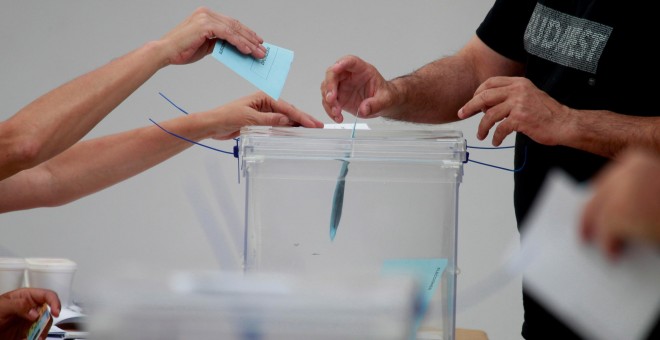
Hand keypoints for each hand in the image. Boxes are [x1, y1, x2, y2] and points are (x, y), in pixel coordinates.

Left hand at [0, 288, 60, 339]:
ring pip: (45, 325)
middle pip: (49, 312)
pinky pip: (37, 335)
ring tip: (33, 339)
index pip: (47, 295)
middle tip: (40, 332)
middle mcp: (31, 308)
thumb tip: (35, 312)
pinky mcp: (27, 332)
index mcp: (26, 297)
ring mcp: (30, 321)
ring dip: (41, 333)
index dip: (55, 302)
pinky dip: (36, 338)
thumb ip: (19, 305)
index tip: (56, 312)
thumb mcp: (2, 306)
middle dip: (47, 323)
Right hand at [159, 7, 266, 65]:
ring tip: (258, 52)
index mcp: (206, 16)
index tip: (257, 41)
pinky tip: (247, 50)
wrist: (166, 52)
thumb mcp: (206, 45)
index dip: (246, 33)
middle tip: (262, 49)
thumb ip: (220, 43)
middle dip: (251, 38)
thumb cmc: (182, 50)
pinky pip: (228, 34)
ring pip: (234, 30)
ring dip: (248, 42)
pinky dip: (239, 42)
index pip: (231, 23)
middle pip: (235, 25)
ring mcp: (206, 18)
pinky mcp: (206, 25)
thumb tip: (236, 48)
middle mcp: (207, 13)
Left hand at [198, 92, 323, 139]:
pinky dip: (287, 129)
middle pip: (289, 112)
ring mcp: (265, 113)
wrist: (213, 124)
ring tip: (311, 130)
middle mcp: (266, 103)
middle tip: (318, 127)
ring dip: (297, 124)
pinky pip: (278, 125)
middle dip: (303, 119)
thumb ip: (268, 119)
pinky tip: (295, 133)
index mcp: (264, 97)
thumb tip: (286, 120)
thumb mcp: (248, 118)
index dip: (301, 116)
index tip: (312, 124)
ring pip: (285, 119)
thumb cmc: (226, 116)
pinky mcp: (262, 122)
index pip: (287, 108)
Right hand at [320, 55, 393, 122]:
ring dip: (328, 101)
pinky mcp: (338, 97)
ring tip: (336, 112)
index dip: (342, 63)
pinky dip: (330, 110)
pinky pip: (328, 102)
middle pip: (332, 74)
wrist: (382, 104)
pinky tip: (337, 117)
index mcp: (361, 69)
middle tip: (331, 99)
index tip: (335, 68)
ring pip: (326, 88)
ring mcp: (341, 85)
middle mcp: (348, 75)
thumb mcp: (385, 99)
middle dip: (329, 86)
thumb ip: (375, 104)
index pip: (350, 61)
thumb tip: (364, 109)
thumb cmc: (384, 95)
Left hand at [458, 76, 572, 145]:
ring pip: (489, 115)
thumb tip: (488, 105)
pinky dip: (496, 137)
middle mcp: (518, 90)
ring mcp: (519, 104)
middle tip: (462, 114)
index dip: (477, 93)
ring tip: (481, 135)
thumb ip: (510, 96)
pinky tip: (496, 141)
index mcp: (518, 83)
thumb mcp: (528, 96)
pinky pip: (500, 128)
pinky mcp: (520, 118)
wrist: (565, 123)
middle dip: (469, 106)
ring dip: (482, 127)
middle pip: (484, 96)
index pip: (490, 83)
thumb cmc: (547, 113)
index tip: (471, 103)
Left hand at [580, 149, 659, 258]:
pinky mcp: (621, 214)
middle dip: (590, 214)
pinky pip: (605, 234)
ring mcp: (622, 190)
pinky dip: (608, 247)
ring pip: (595, 214)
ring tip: (592, 243)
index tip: (592, 209)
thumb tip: (619, 212)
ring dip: (595, 231)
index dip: (599, 198)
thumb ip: (641, 194)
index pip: (606, 180)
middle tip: (585, 231)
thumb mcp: (654, 192)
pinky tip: (612, 257)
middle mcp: (627, 170)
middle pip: (596, 195)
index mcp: (637, 160)